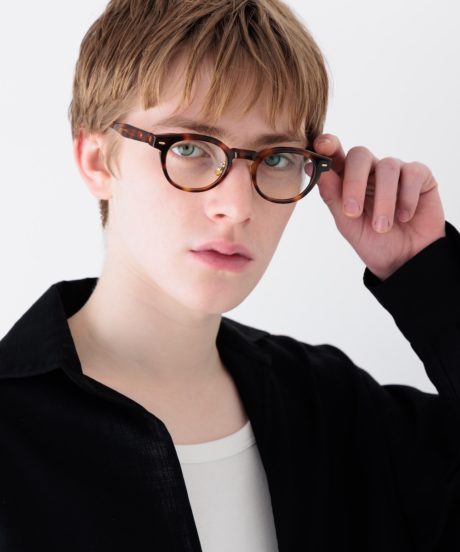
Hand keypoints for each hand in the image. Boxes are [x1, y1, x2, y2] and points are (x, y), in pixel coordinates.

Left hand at [312, 134, 445, 280]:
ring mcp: (395, 171)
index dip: (328, 145)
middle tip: (352, 212)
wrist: (405, 260)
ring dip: (383, 201)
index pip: (336, 154)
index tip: (321, 146)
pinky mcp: (420, 175)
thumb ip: (331, 195)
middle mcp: (370, 170)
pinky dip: (406, 199)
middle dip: (354, 183)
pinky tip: (404, 217)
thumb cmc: (373, 241)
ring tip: (382, 227)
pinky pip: (412, 174)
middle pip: (360, 154)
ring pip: (387, 168)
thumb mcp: (347, 223)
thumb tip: (311, 165)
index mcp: (347, 178)